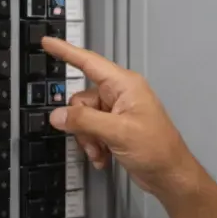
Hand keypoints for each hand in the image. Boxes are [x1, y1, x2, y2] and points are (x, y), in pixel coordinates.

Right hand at [40, 37, 201, 198]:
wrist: (169, 175)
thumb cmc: (156, 149)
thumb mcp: (118, 133)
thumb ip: (85, 121)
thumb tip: (58, 115)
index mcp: (125, 85)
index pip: (89, 62)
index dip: (66, 51)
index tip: (47, 42)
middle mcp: (120, 94)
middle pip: (81, 99)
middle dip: (80, 123)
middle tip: (93, 141)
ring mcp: (118, 112)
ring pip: (83, 118)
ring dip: (87, 138)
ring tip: (101, 152)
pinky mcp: (115, 128)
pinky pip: (91, 130)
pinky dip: (93, 145)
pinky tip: (103, 158)